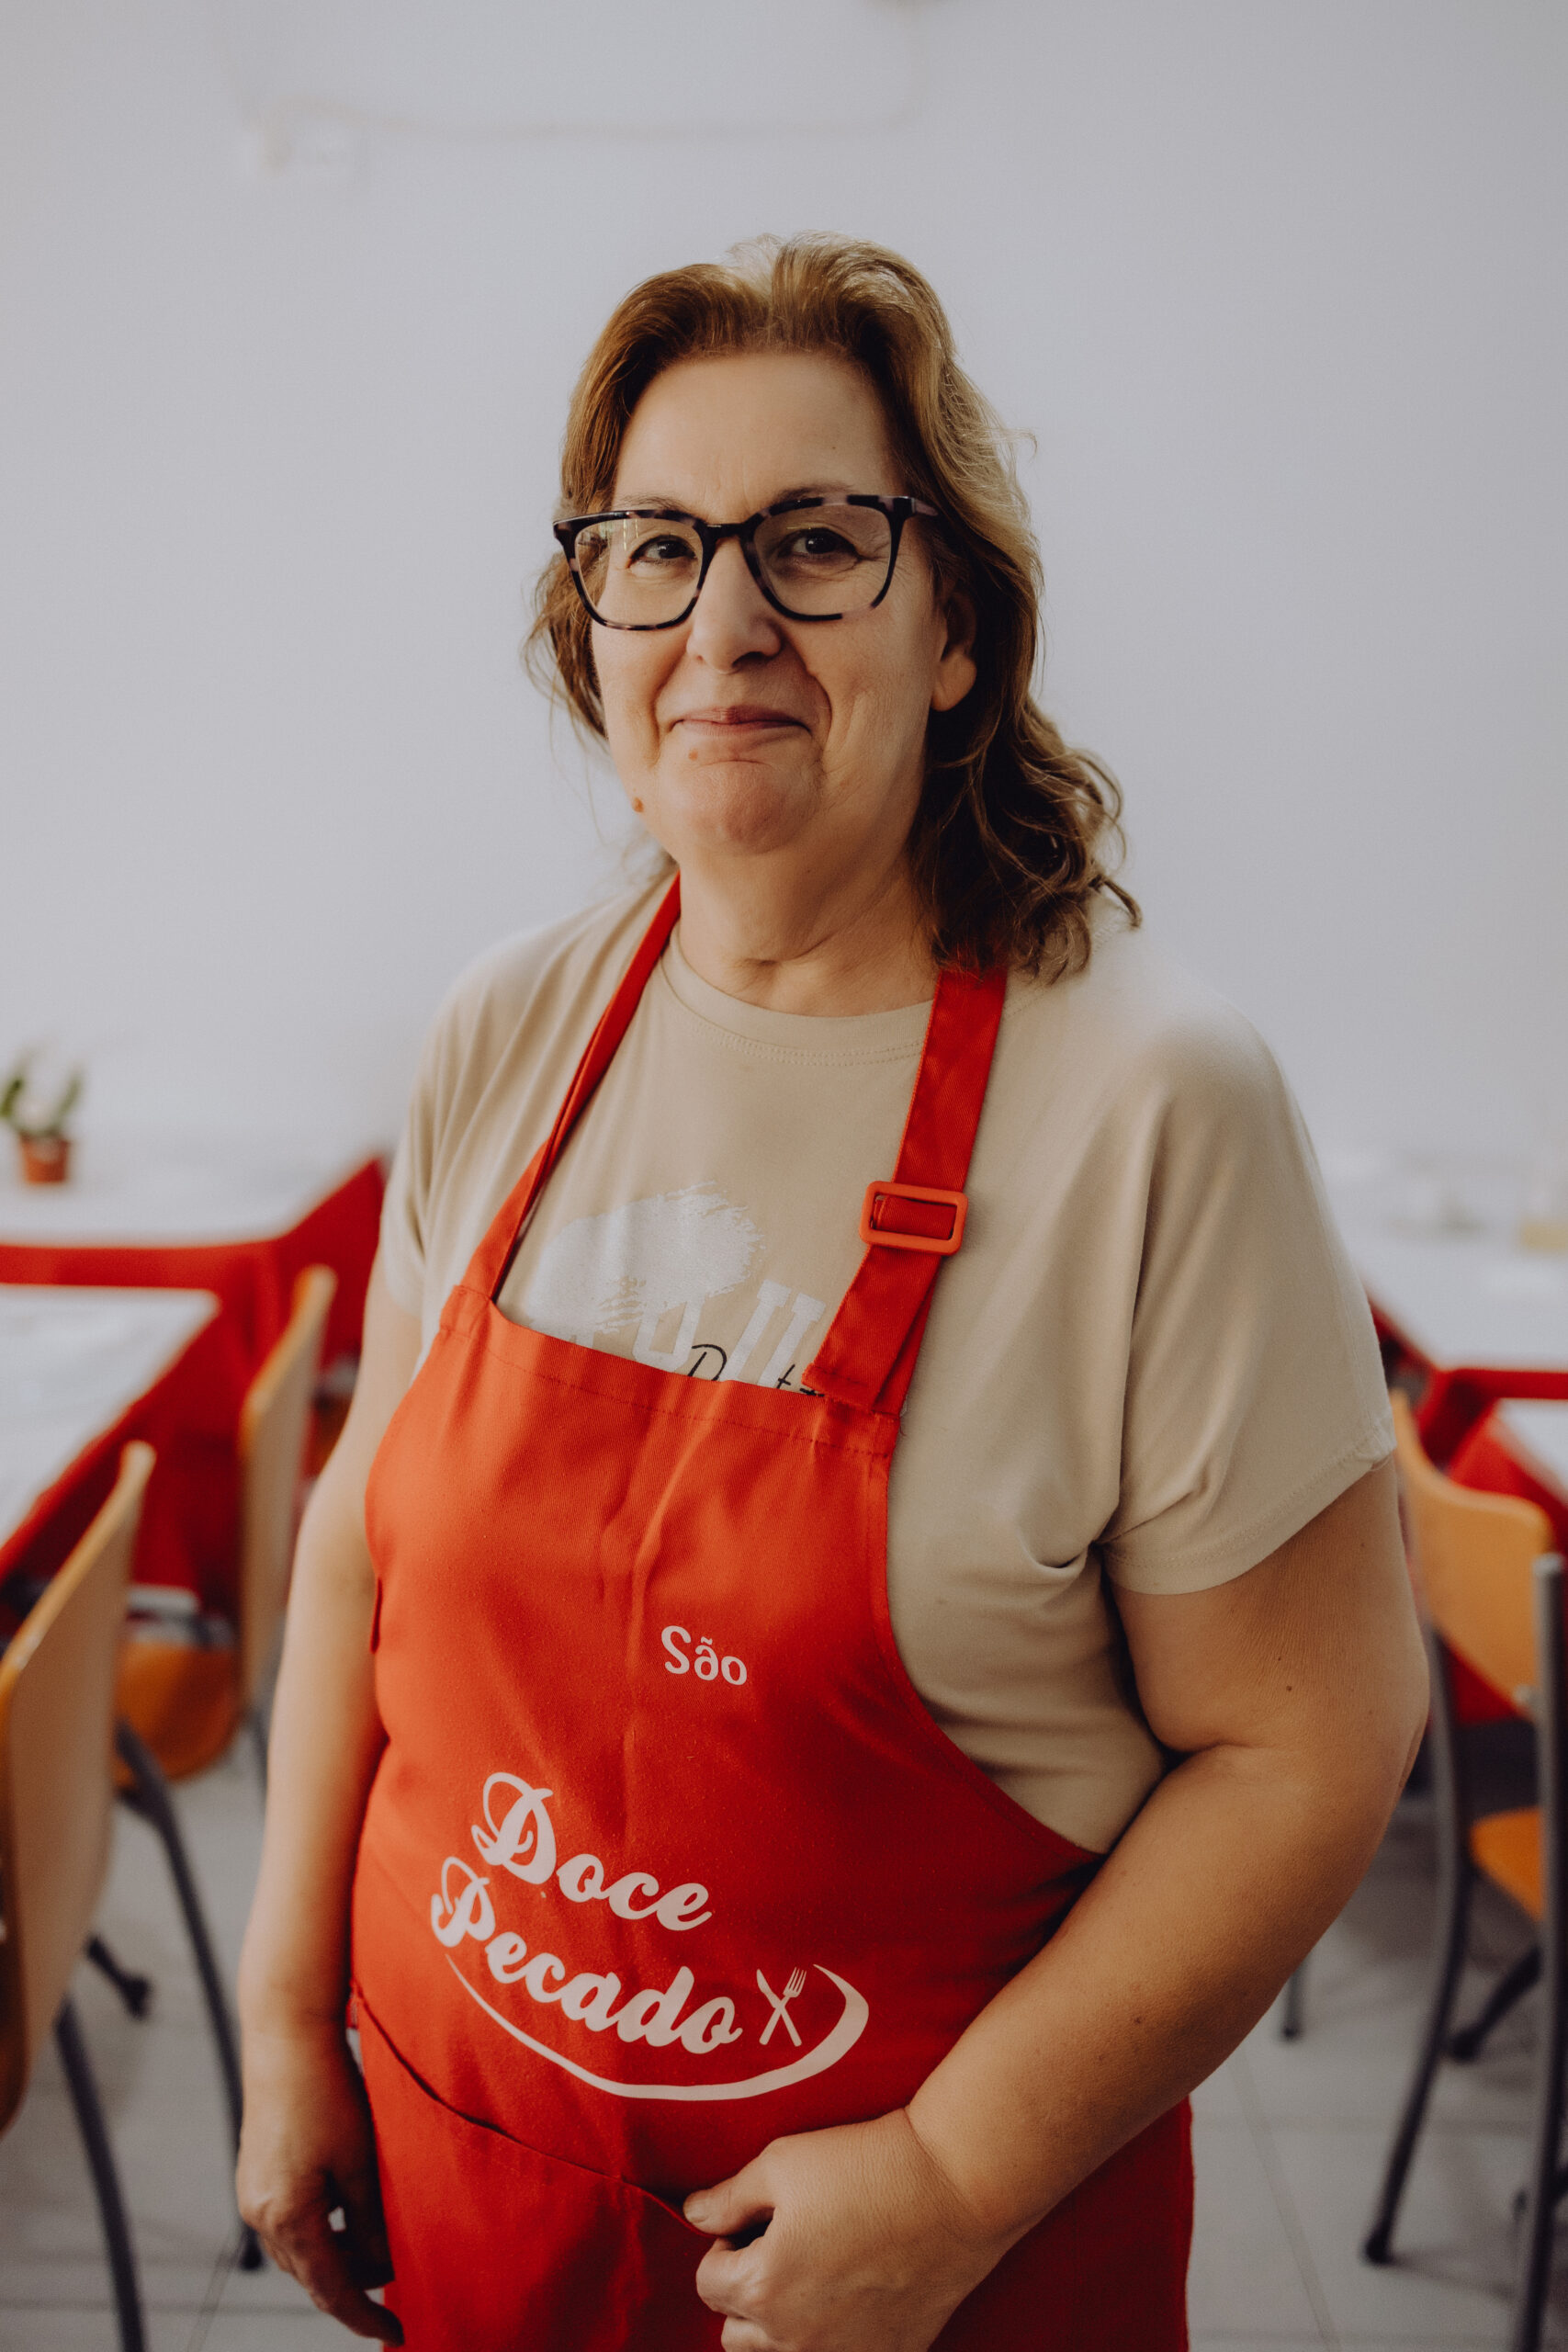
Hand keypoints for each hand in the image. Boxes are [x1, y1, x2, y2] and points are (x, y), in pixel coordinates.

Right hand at [237, 2019, 401, 2343]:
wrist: (285, 2037)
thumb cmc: (327, 2093)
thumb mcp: (360, 2161)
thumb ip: (370, 2221)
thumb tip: (380, 2266)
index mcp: (287, 2217)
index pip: (330, 2289)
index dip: (365, 2316)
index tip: (396, 2334)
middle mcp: (260, 2214)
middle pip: (311, 2274)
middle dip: (352, 2287)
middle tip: (394, 2289)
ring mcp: (252, 2194)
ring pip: (299, 2250)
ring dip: (336, 2259)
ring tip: (377, 2253)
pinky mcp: (255, 2175)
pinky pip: (289, 2223)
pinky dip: (320, 2232)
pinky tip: (348, 2216)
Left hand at [684, 2109, 1008, 2351]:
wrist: (956, 2185)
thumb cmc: (865, 2165)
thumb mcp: (781, 2163)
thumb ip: (727, 2197)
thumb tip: (693, 2214)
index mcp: (763, 2288)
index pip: (707, 2282)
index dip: (724, 2242)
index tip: (756, 2217)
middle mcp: (796, 2339)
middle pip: (735, 2330)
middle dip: (745, 2289)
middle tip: (779, 2244)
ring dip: (778, 2322)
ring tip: (809, 2272)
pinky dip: (830, 2337)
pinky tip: (850, 2294)